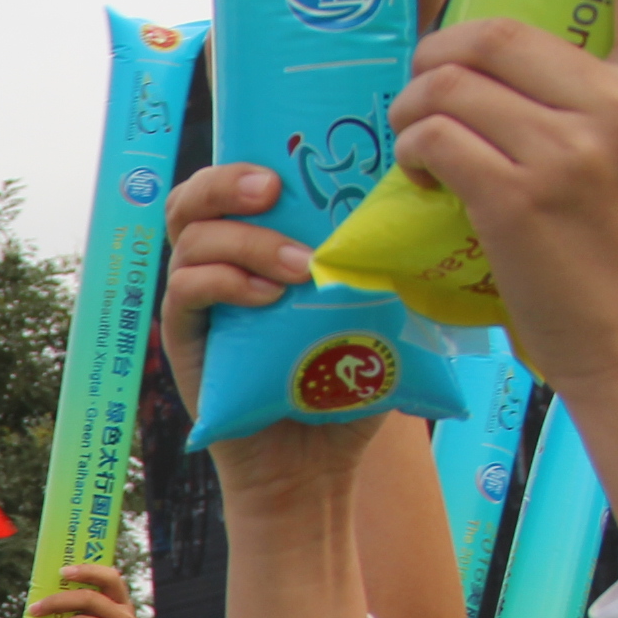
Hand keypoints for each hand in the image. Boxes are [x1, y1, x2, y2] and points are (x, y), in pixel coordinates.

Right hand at [158, 164, 381, 501]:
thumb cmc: (346, 384)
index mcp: (260, 244)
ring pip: (190, 238)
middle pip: (193, 195)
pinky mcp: (185, 339)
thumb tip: (435, 204)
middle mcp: (220, 264)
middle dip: (229, 181)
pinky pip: (183, 291)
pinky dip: (222, 283)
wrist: (313, 462)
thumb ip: (380, 261)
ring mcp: (198, 301)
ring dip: (244, 241)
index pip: (238, 180)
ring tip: (298, 268)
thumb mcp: (376, 309)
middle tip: (274, 191)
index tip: (296, 159)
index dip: (254, 155)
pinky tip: (265, 299)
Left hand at [394, 0, 617, 402]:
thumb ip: (591, 109)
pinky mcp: (521, 194)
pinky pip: (433, 136)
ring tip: (416, 148)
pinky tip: (417, 181)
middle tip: (423, 99)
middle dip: (437, 59)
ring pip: (451, 84)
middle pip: (497, 33)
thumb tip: (506, 80)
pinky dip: (408, 152)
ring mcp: (575, 148)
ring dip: (411, 110)